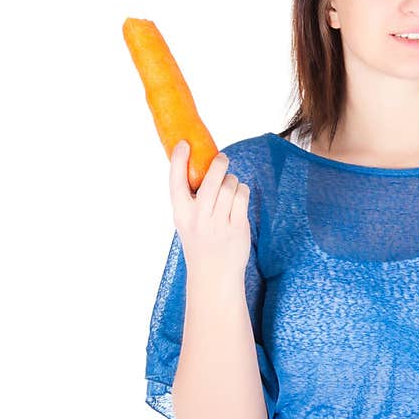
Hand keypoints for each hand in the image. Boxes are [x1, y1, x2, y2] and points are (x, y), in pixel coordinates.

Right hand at [169, 140, 251, 274]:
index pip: (176, 180)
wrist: (214, 274)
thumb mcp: (187, 221)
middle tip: (222, 160)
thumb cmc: (200, 242)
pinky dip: (242, 192)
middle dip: (219, 163)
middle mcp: (199, 217)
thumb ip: (190, 198)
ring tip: (229, 190)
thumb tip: (201, 165)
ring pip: (231, 185)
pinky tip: (238, 199)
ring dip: (232, 182)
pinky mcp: (238, 226)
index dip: (179, 159)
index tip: (184, 144)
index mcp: (181, 213)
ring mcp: (219, 222)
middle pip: (212, 176)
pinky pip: (242, 195)